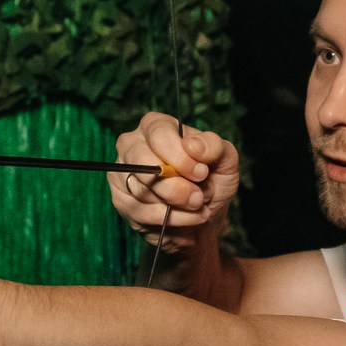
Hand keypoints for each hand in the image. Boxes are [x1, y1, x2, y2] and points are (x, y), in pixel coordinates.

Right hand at [111, 113, 237, 253]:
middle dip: (175, 186)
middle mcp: (133, 144)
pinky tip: (184, 218)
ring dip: (176, 205)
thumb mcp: (225, 160)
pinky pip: (140, 211)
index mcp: (157, 126)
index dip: (181, 157)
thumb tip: (192, 145)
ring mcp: (122, 172)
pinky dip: (168, 219)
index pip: (160, 135)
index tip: (202, 174)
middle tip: (198, 197)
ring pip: (142, 190)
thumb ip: (213, 146)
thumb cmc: (212, 181)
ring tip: (196, 206)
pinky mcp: (121, 199)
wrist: (205, 217)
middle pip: (144, 162)